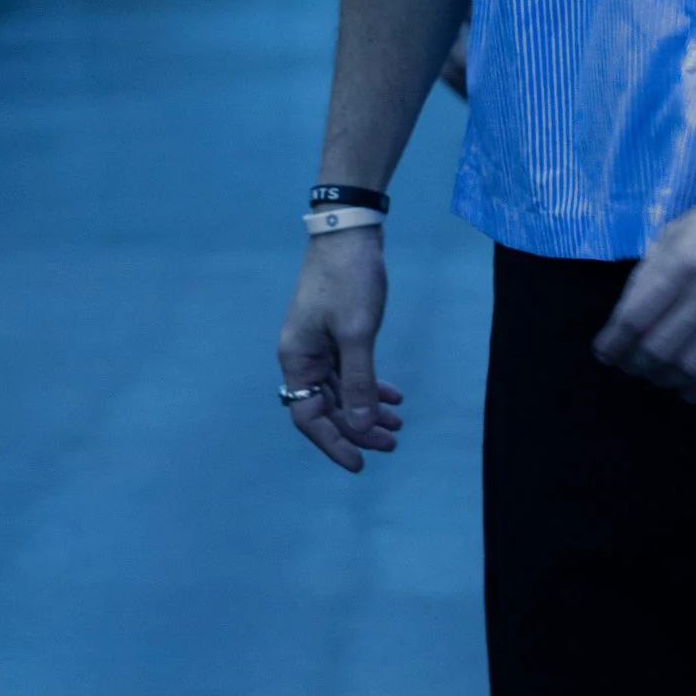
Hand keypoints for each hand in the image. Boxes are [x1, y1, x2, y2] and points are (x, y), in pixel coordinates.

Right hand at [276, 232, 403, 473]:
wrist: (350, 232)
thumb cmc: (348, 280)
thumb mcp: (357, 333)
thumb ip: (359, 381)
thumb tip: (358, 426)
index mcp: (297, 360)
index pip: (309, 417)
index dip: (334, 443)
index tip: (360, 463)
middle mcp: (302, 357)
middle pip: (327, 408)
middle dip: (358, 428)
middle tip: (392, 442)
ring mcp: (318, 346)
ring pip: (341, 391)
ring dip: (367, 409)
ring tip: (397, 424)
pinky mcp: (334, 334)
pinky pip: (349, 371)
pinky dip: (370, 385)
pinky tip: (393, 396)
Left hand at [594, 164, 695, 403]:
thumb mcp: (683, 226)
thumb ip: (653, 267)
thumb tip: (628, 314)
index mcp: (683, 259)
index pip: (634, 318)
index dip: (614, 344)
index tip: (607, 353)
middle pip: (659, 349)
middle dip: (637, 366)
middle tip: (633, 368)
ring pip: (693, 367)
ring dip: (668, 381)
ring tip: (661, 378)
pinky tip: (694, 390)